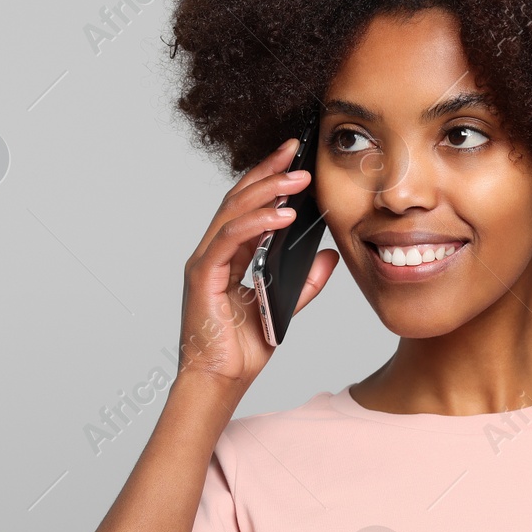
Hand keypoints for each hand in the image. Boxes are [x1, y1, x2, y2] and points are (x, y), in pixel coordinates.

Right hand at [175, 136, 340, 390]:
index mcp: (228, 256)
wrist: (221, 380)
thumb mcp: (284, 307)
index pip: (247, 206)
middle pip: (238, 198)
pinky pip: (230, 239)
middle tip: (295, 150)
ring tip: (297, 180)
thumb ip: (305, 282)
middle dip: (267, 171)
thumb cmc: (242, 348)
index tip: (295, 157)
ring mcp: (205, 262)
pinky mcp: (203, 276)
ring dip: (266, 191)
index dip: (269, 178)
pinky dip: (256, 223)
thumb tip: (328, 254)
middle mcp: (213, 252)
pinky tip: (282, 216)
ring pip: (233, 211)